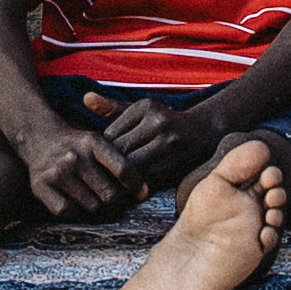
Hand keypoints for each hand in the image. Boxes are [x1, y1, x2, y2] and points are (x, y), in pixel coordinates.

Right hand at [7, 116, 139, 216]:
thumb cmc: (79, 147)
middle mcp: (74, 156)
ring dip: (93, 205)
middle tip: (109, 194)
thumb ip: (122, 164)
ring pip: (91, 207)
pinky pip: (68, 211)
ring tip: (88, 193)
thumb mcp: (100, 143)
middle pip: (109, 195)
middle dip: (114, 199)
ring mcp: (56, 171)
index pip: (123, 169)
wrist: (39, 138)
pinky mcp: (40, 186)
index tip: (142, 193)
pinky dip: (73, 210)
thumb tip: (144, 193)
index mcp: (92, 142)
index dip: (136, 185)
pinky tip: (72, 198)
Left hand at [93, 96, 216, 192]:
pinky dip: (135, 186)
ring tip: (106, 187)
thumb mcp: (140, 110)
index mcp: (146, 108)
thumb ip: (112, 107)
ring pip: (133, 168)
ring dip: (119, 179)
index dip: (100, 151)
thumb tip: (86, 98)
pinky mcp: (176, 164)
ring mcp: (169, 145)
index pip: (111, 134)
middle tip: (93, 179)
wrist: (204, 132)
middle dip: (106, 166)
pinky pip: (148, 180)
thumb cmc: (163, 121)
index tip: (92, 161)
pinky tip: (126, 191)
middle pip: (121, 151)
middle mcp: (158, 123)